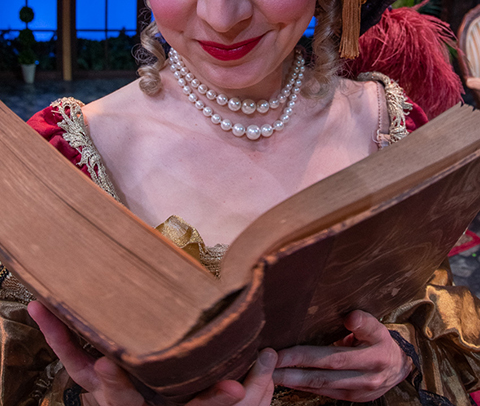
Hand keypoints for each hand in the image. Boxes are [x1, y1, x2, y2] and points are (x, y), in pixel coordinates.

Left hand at [27, 301, 276, 405]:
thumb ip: (210, 401)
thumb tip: (239, 389)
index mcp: (135, 402)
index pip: (121, 395)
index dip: (113, 381)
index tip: (105, 364)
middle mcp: (110, 393)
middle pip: (83, 371)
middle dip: (67, 344)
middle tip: (49, 314)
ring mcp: (98, 385)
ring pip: (71, 358)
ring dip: (55, 330)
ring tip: (39, 303)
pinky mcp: (94, 375)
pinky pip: (74, 352)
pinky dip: (61, 331)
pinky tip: (48, 305)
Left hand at [273, 310, 411, 402]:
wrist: (398, 367)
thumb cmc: (382, 341)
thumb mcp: (379, 327)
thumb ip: (364, 322)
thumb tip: (350, 317)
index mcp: (372, 358)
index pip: (333, 358)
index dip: (305, 357)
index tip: (281, 352)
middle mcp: (364, 379)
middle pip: (323, 376)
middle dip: (292, 372)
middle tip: (268, 366)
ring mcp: (357, 392)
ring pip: (321, 388)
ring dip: (294, 382)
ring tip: (272, 374)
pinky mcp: (351, 399)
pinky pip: (325, 393)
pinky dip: (305, 387)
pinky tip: (289, 381)